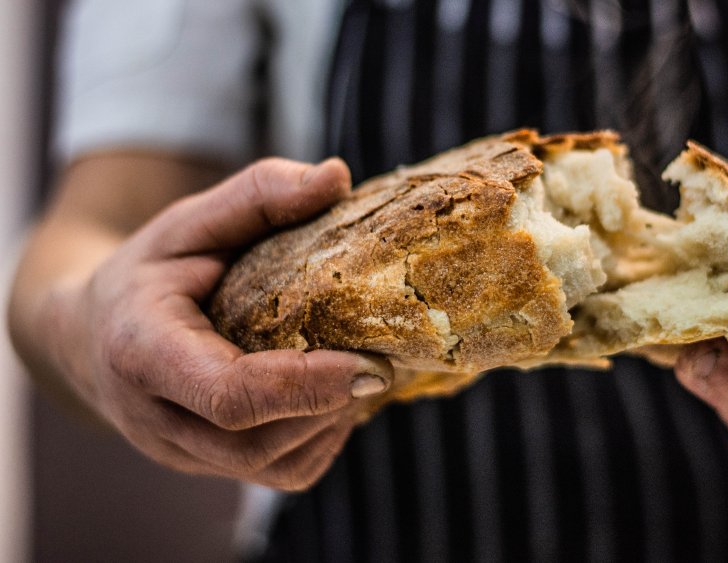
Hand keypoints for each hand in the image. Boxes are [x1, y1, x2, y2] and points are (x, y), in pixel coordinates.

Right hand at [50, 157, 392, 489]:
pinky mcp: (208, 467)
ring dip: (332, 425)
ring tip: (366, 375)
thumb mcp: (187, 222)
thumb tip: (336, 176)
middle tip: (386, 363)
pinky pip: (277, 473)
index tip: (371, 363)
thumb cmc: (147, 272)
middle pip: (256, 444)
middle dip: (332, 407)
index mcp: (142, 354)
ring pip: (273, 468)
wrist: (89, 334)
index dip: (305, 385)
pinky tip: (337, 397)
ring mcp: (180, 454)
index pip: (228, 395)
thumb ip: (257, 196)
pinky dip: (321, 440)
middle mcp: (156, 419)